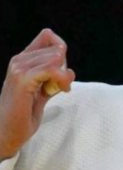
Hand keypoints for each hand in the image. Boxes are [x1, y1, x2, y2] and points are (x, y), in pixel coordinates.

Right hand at [0, 29, 74, 158]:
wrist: (7, 132)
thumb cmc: (23, 114)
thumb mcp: (41, 92)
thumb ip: (52, 79)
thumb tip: (68, 70)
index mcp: (22, 61)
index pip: (47, 37)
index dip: (62, 51)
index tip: (62, 71)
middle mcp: (18, 61)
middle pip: (56, 48)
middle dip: (65, 67)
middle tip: (62, 86)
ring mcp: (18, 69)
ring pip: (55, 58)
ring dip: (65, 76)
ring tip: (60, 89)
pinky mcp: (22, 80)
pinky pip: (51, 70)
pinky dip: (61, 79)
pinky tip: (62, 90)